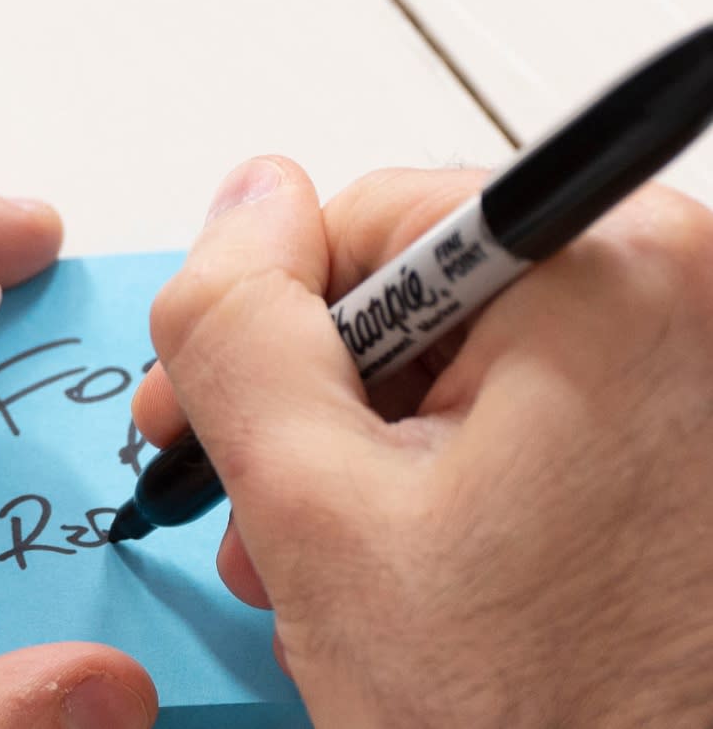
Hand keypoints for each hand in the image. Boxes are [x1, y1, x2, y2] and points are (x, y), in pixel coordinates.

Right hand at [136, 156, 712, 728]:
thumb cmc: (547, 727)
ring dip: (377, 453)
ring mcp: (698, 376)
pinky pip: (539, 410)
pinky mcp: (691, 441)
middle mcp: (684, 298)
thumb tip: (245, 201)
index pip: (367, 219)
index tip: (211, 409)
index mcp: (610, 270)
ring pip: (469, 361)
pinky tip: (424, 564)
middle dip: (321, 408)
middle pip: (420, 294)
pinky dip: (460, 476)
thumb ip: (241, 330)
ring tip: (340, 562)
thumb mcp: (316, 510)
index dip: (263, 323)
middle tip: (274, 512)